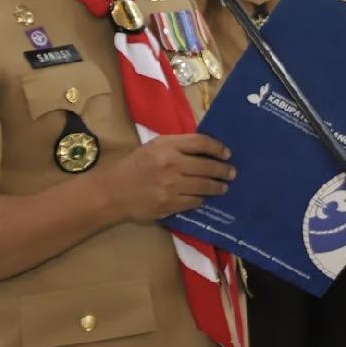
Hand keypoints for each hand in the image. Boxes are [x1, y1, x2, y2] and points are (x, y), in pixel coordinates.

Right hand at [103, 134, 234, 221]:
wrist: (113, 191)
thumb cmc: (134, 165)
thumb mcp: (154, 147)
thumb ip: (177, 146)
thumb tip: (205, 150)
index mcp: (167, 145)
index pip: (201, 142)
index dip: (218, 148)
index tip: (227, 154)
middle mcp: (172, 164)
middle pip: (207, 166)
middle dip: (223, 170)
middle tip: (231, 173)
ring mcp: (171, 185)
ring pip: (204, 186)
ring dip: (217, 187)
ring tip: (223, 187)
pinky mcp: (170, 204)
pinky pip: (194, 201)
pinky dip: (201, 199)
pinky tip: (203, 197)